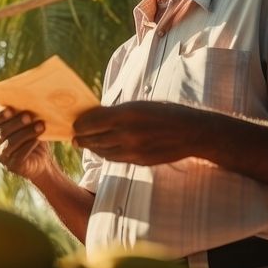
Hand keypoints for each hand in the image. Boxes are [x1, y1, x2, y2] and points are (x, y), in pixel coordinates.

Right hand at [0, 107, 52, 179]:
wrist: (42, 160)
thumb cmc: (34, 135)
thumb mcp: (31, 122)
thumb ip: (27, 112)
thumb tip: (37, 100)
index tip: (11, 110)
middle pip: (1, 131)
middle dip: (16, 123)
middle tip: (29, 116)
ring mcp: (1, 155)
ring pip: (10, 143)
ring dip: (26, 133)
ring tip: (41, 126)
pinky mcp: (11, 166)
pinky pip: (17, 155)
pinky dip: (28, 146)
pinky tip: (37, 140)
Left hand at [72, 101, 205, 165]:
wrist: (193, 132)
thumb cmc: (168, 113)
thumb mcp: (142, 106)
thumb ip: (118, 112)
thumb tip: (97, 116)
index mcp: (126, 114)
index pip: (90, 122)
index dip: (79, 124)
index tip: (76, 123)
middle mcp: (126, 133)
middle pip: (91, 138)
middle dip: (81, 137)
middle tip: (75, 136)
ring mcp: (132, 150)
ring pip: (100, 151)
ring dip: (91, 147)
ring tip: (86, 143)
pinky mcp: (138, 161)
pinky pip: (113, 159)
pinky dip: (105, 154)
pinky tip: (103, 149)